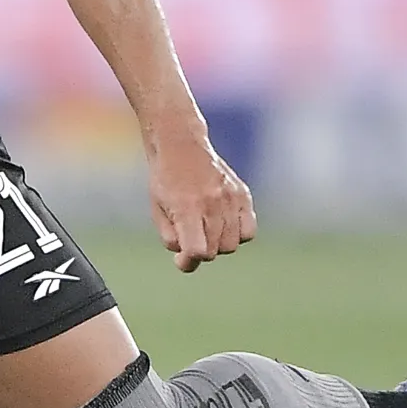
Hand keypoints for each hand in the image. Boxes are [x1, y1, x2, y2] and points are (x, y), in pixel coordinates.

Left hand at [149, 135, 255, 273]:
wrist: (180, 145)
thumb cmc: (164, 181)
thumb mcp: (157, 210)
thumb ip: (171, 238)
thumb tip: (189, 259)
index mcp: (187, 208)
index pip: (198, 251)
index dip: (188, 262)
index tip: (181, 259)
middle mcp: (212, 203)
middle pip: (215, 251)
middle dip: (201, 251)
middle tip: (190, 239)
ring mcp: (230, 198)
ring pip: (232, 244)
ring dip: (218, 244)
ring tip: (205, 229)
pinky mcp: (242, 194)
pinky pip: (248, 231)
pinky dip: (238, 235)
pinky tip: (224, 225)